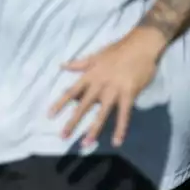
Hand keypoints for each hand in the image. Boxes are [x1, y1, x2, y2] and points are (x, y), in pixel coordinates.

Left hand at [48, 28, 164, 146]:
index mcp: (89, 76)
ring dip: (94, 129)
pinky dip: (121, 129)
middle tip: (63, 136)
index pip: (71, 92)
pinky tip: (117, 141)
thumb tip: (62, 66)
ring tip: (86, 143)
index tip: (49, 115)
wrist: (140, 45)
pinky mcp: (129, 95)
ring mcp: (113, 91)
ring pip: (102, 113)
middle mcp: (98, 85)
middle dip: (73, 121)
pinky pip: (124, 115)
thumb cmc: (117, 50)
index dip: (60, 103)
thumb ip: (79, 64)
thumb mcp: (95, 55)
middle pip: (83, 106)